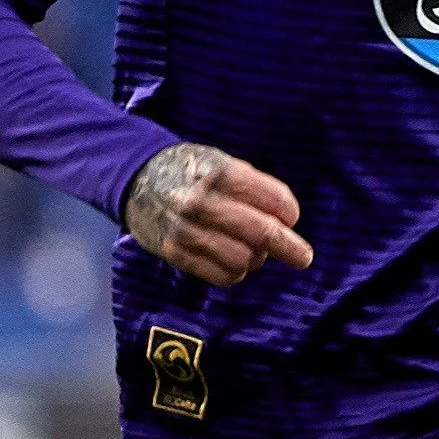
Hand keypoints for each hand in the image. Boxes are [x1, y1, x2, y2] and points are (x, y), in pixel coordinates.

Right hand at [123, 143, 314, 284]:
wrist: (136, 177)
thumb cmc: (190, 171)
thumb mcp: (222, 163)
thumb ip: (255, 187)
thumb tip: (287, 221)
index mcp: (220, 174)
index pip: (274, 200)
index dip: (290, 213)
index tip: (291, 219)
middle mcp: (203, 202)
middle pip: (262, 233)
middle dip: (290, 247)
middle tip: (303, 257)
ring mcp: (187, 229)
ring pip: (244, 259)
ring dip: (256, 258)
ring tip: (251, 250)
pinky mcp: (175, 252)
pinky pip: (222, 276)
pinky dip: (235, 273)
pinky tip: (233, 261)